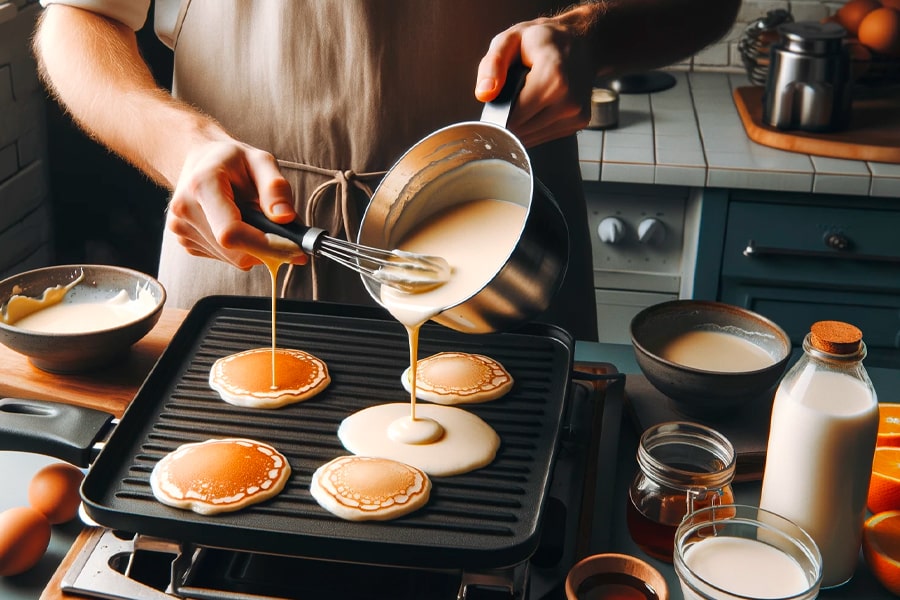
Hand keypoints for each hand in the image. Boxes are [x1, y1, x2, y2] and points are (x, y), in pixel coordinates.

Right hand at [167, 139, 307, 268]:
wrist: (199, 161)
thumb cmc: (232, 160)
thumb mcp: (260, 161)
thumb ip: (275, 188)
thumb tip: (285, 218)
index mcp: (202, 185)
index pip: (231, 232)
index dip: (265, 246)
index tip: (294, 249)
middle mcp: (185, 210)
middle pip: (234, 251)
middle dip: (267, 249)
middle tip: (287, 237)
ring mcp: (182, 229)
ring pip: (232, 258)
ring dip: (254, 248)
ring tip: (256, 219)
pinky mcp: (185, 242)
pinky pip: (224, 258)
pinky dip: (241, 248)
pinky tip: (240, 224)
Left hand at [475, 12, 595, 147]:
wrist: (581, 40)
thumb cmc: (543, 39)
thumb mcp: (511, 39)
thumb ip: (493, 65)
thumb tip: (483, 95)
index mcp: (553, 79)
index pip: (512, 119)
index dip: (496, 115)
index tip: (495, 102)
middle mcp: (569, 101)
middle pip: (520, 132)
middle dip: (507, 118)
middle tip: (512, 95)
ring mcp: (576, 115)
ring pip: (531, 137)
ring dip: (521, 123)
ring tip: (527, 97)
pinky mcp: (578, 123)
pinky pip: (543, 135)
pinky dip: (534, 124)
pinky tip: (538, 104)